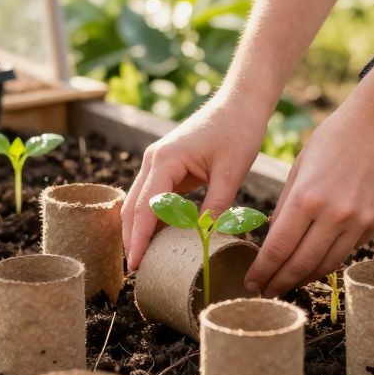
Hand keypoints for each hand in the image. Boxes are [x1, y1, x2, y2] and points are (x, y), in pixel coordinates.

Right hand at [122, 94, 270, 270]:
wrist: (241, 102)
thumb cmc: (238, 131)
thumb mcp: (231, 173)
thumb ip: (215, 208)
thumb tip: (205, 241)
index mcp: (165, 161)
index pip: (144, 208)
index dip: (138, 239)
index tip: (135, 265)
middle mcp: (154, 161)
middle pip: (132, 207)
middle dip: (132, 239)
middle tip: (136, 271)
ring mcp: (158, 163)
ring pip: (140, 203)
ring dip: (141, 230)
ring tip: (147, 260)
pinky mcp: (169, 167)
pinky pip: (155, 198)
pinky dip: (155, 218)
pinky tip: (162, 239)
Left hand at [244, 101, 373, 296]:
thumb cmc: (332, 139)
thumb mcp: (298, 168)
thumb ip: (285, 207)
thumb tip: (274, 240)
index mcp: (307, 198)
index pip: (278, 248)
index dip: (262, 270)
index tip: (250, 282)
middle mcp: (333, 215)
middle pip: (301, 264)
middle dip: (279, 282)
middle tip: (265, 293)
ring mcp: (358, 222)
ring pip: (326, 265)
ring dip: (303, 279)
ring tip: (286, 284)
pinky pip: (346, 251)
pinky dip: (326, 262)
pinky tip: (312, 265)